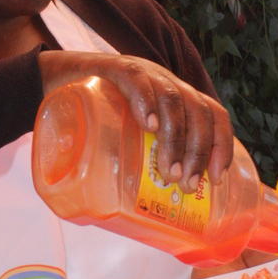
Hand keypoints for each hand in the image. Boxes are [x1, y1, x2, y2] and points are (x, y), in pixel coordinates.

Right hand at [38, 50, 233, 189]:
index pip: (213, 115)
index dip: (221, 144)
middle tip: (186, 184)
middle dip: (197, 151)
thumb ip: (139, 158)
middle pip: (198, 112)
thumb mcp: (125, 136)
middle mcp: (167, 82)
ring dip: (175, 139)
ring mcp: (145, 73)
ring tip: (168, 170)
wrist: (56, 78)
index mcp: (177, 98)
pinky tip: (147, 125)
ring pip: (173, 100)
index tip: (217, 177)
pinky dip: (146, 102)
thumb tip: (146, 210)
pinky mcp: (116, 67)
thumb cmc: (95, 115)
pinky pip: (137, 81)